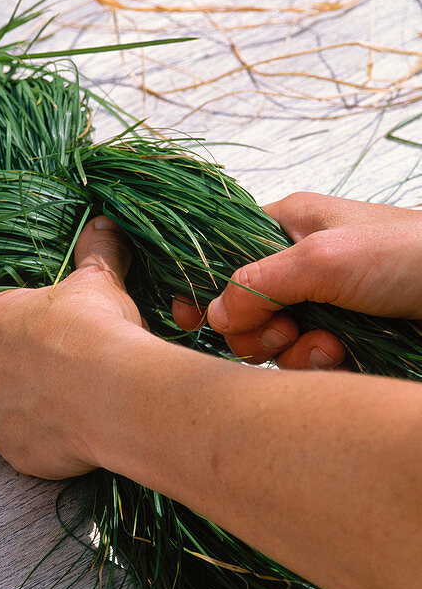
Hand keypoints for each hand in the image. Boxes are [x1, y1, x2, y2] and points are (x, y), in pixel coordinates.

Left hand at [0, 217, 149, 478]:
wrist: (111, 391)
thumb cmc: (94, 328)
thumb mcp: (97, 280)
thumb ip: (95, 251)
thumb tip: (103, 223)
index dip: (31, 328)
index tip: (61, 331)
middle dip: (31, 369)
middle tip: (74, 366)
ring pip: (12, 410)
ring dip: (39, 405)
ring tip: (81, 398)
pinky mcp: (12, 453)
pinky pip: (29, 445)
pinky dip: (50, 439)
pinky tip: (80, 427)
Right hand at [173, 192, 421, 368]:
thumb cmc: (411, 254)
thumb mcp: (324, 260)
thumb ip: (258, 284)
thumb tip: (212, 313)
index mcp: (287, 224)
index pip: (222, 252)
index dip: (202, 284)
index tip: (189, 317)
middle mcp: (299, 262)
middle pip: (240, 306)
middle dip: (254, 328)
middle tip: (282, 333)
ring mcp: (322, 300)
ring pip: (271, 339)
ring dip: (292, 351)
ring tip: (328, 344)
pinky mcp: (345, 334)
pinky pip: (304, 360)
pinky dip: (318, 364)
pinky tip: (343, 355)